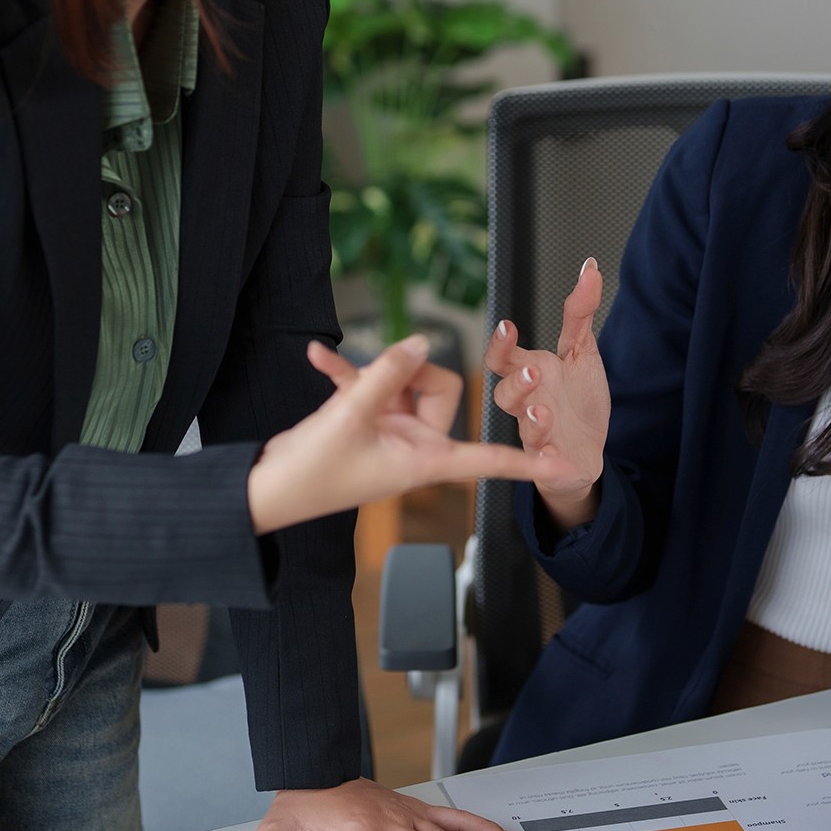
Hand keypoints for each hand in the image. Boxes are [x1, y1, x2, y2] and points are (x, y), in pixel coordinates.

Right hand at [244, 336, 540, 533]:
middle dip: (407, 372)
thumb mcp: (351, 416)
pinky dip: (344, 373)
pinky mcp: (364, 420)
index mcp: (424, 459)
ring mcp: (390, 432)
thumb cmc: (312, 470)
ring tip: (333, 371)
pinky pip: (366, 385)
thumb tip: (419, 342)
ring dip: (370, 370)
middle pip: (440, 388)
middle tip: (375, 376)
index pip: (487, 459)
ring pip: (402, 380)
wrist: (268, 488)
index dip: (525, 462)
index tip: (562, 464)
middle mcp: (414, 444)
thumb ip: (386, 375)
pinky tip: (318, 358)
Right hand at [482, 257, 611, 527]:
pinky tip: (552, 437)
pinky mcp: (547, 460)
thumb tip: (590, 268)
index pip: (504, 356)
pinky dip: (544, 445)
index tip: (508, 327)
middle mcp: (527, 401)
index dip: (500, 343)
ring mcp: (535, 431)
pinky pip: (538, 455)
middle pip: (503, 390)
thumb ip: (580, 312)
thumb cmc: (578, 402)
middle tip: (531, 369)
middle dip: (514, 380)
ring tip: (542, 408)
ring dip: (529, 414)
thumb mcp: (583, 352)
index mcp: (530, 372)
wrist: (588, 451)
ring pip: (520, 422)